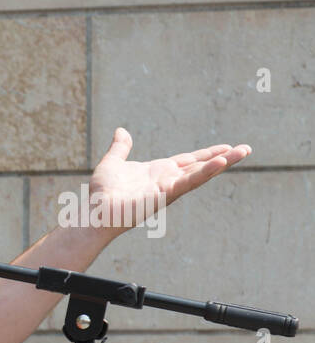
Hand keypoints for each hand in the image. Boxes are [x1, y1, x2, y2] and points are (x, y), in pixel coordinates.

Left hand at [87, 127, 250, 234]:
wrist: (95, 211)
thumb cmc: (101, 193)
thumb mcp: (112, 162)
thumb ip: (120, 148)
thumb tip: (122, 131)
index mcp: (158, 171)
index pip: (188, 160)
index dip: (207, 154)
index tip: (226, 147)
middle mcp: (167, 180)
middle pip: (201, 166)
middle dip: (224, 158)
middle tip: (246, 149)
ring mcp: (168, 188)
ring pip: (201, 173)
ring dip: (223, 163)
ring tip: (243, 152)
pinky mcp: (165, 194)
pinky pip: (188, 182)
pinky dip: (204, 172)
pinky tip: (221, 162)